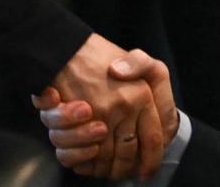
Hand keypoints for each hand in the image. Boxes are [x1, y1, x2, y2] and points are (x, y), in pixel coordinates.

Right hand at [39, 35, 175, 178]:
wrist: (65, 46)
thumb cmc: (101, 56)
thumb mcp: (138, 60)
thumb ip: (152, 85)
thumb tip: (152, 115)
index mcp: (143, 95)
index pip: (154, 139)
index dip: (151, 161)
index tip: (146, 172)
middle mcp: (123, 106)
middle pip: (127, 154)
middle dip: (122, 169)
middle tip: (120, 172)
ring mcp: (98, 114)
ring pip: (102, 157)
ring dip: (100, 166)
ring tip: (102, 165)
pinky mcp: (72, 122)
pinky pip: (76, 154)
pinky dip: (78, 159)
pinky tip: (83, 155)